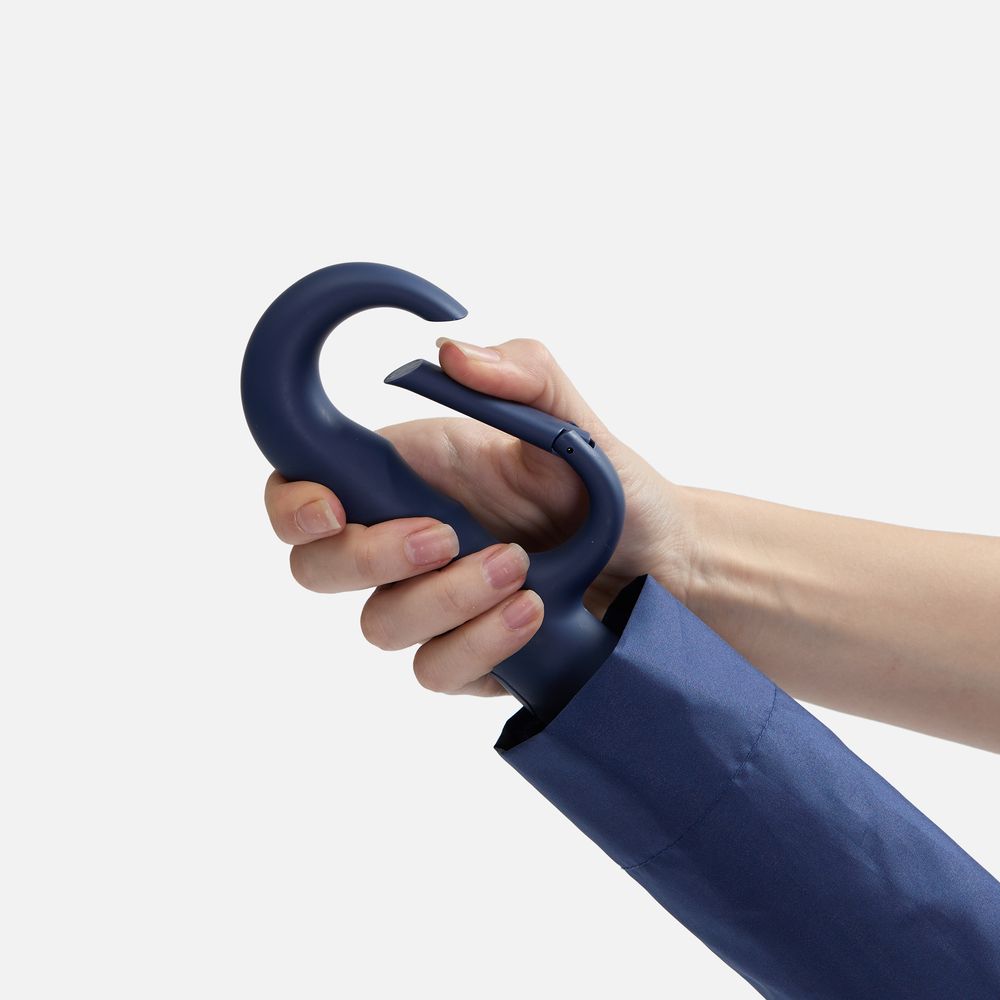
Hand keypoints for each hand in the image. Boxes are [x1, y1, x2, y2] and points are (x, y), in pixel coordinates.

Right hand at [264, 338, 688, 696]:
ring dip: (444, 598)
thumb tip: (448, 352)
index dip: (291, 502)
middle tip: (443, 535)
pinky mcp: (463, 657)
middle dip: (367, 556)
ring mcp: (430, 604)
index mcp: (408, 473)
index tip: (330, 507)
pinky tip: (533, 614)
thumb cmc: (613, 488)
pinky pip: (434, 669)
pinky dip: (479, 644)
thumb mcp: (574, 421)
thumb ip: (521, 374)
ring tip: (520, 569)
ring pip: (378, 626)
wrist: (662, 562)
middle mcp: (405, 541)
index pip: (305, 486)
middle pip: (316, 567)